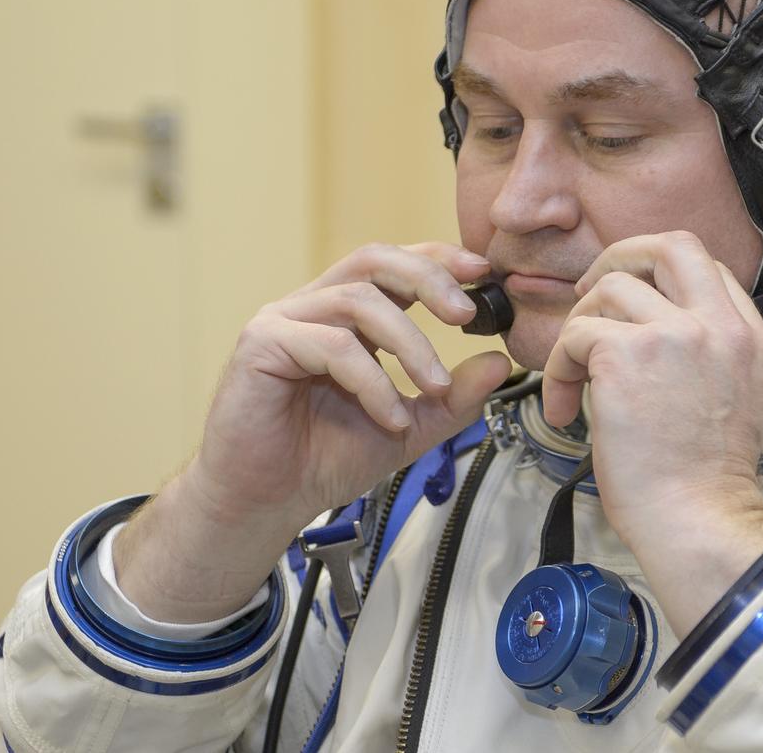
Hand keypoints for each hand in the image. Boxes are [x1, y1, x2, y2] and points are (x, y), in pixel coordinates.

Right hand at [116, 242, 511, 621]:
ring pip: (359, 301)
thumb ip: (453, 397)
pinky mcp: (262, 343)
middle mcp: (314, 308)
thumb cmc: (323, 460)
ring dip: (410, 343)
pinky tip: (390, 416)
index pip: (395, 266)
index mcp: (345, 316)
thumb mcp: (409, 427)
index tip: (483, 272)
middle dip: (428, 278)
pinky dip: (372, 380)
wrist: (266, 502)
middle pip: (375, 261)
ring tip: (436, 387)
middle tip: (467, 313)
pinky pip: (331, 345)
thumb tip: (500, 362)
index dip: (438, 260)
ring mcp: (284, 320)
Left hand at [542, 231, 762, 633]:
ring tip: (574, 378)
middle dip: (624, 255)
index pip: (710, 270)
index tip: (634, 306)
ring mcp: (677, 334)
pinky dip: (558, 368)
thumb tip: (648, 334)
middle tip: (594, 292)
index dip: (663, 277)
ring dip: (579, 328)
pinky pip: (577, 333)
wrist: (696, 521)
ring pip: (611, 288)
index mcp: (752, 340)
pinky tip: (565, 409)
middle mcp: (721, 327)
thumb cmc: (701, 483)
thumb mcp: (734, 402)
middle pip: (673, 244)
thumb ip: (708, 357)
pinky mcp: (628, 353)